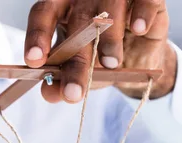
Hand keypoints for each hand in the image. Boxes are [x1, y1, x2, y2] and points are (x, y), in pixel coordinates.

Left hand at [24, 0, 176, 102]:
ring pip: (109, 10)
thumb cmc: (97, 57)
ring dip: (109, 40)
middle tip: (73, 92)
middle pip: (77, 22)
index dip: (37, 36)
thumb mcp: (77, 71)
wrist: (136, 56)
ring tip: (111, 64)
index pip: (42, 14)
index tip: (34, 61)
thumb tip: (49, 94)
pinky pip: (146, 0)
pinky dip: (142, 14)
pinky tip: (138, 29)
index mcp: (59, 8)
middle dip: (76, 60)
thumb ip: (60, 80)